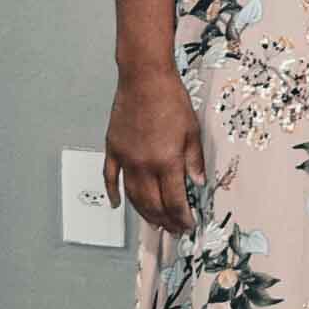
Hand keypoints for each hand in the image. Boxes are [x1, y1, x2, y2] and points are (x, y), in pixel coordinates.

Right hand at [104, 67, 205, 234]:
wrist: (144, 79)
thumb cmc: (170, 99)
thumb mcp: (192, 130)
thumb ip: (194, 160)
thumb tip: (198, 182)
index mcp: (167, 161)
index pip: (175, 200)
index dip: (182, 217)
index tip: (188, 226)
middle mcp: (144, 165)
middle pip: (153, 203)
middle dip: (164, 221)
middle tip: (173, 230)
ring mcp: (126, 159)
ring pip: (133, 196)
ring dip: (143, 213)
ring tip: (154, 223)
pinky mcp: (113, 149)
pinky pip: (110, 177)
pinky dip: (113, 193)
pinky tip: (117, 204)